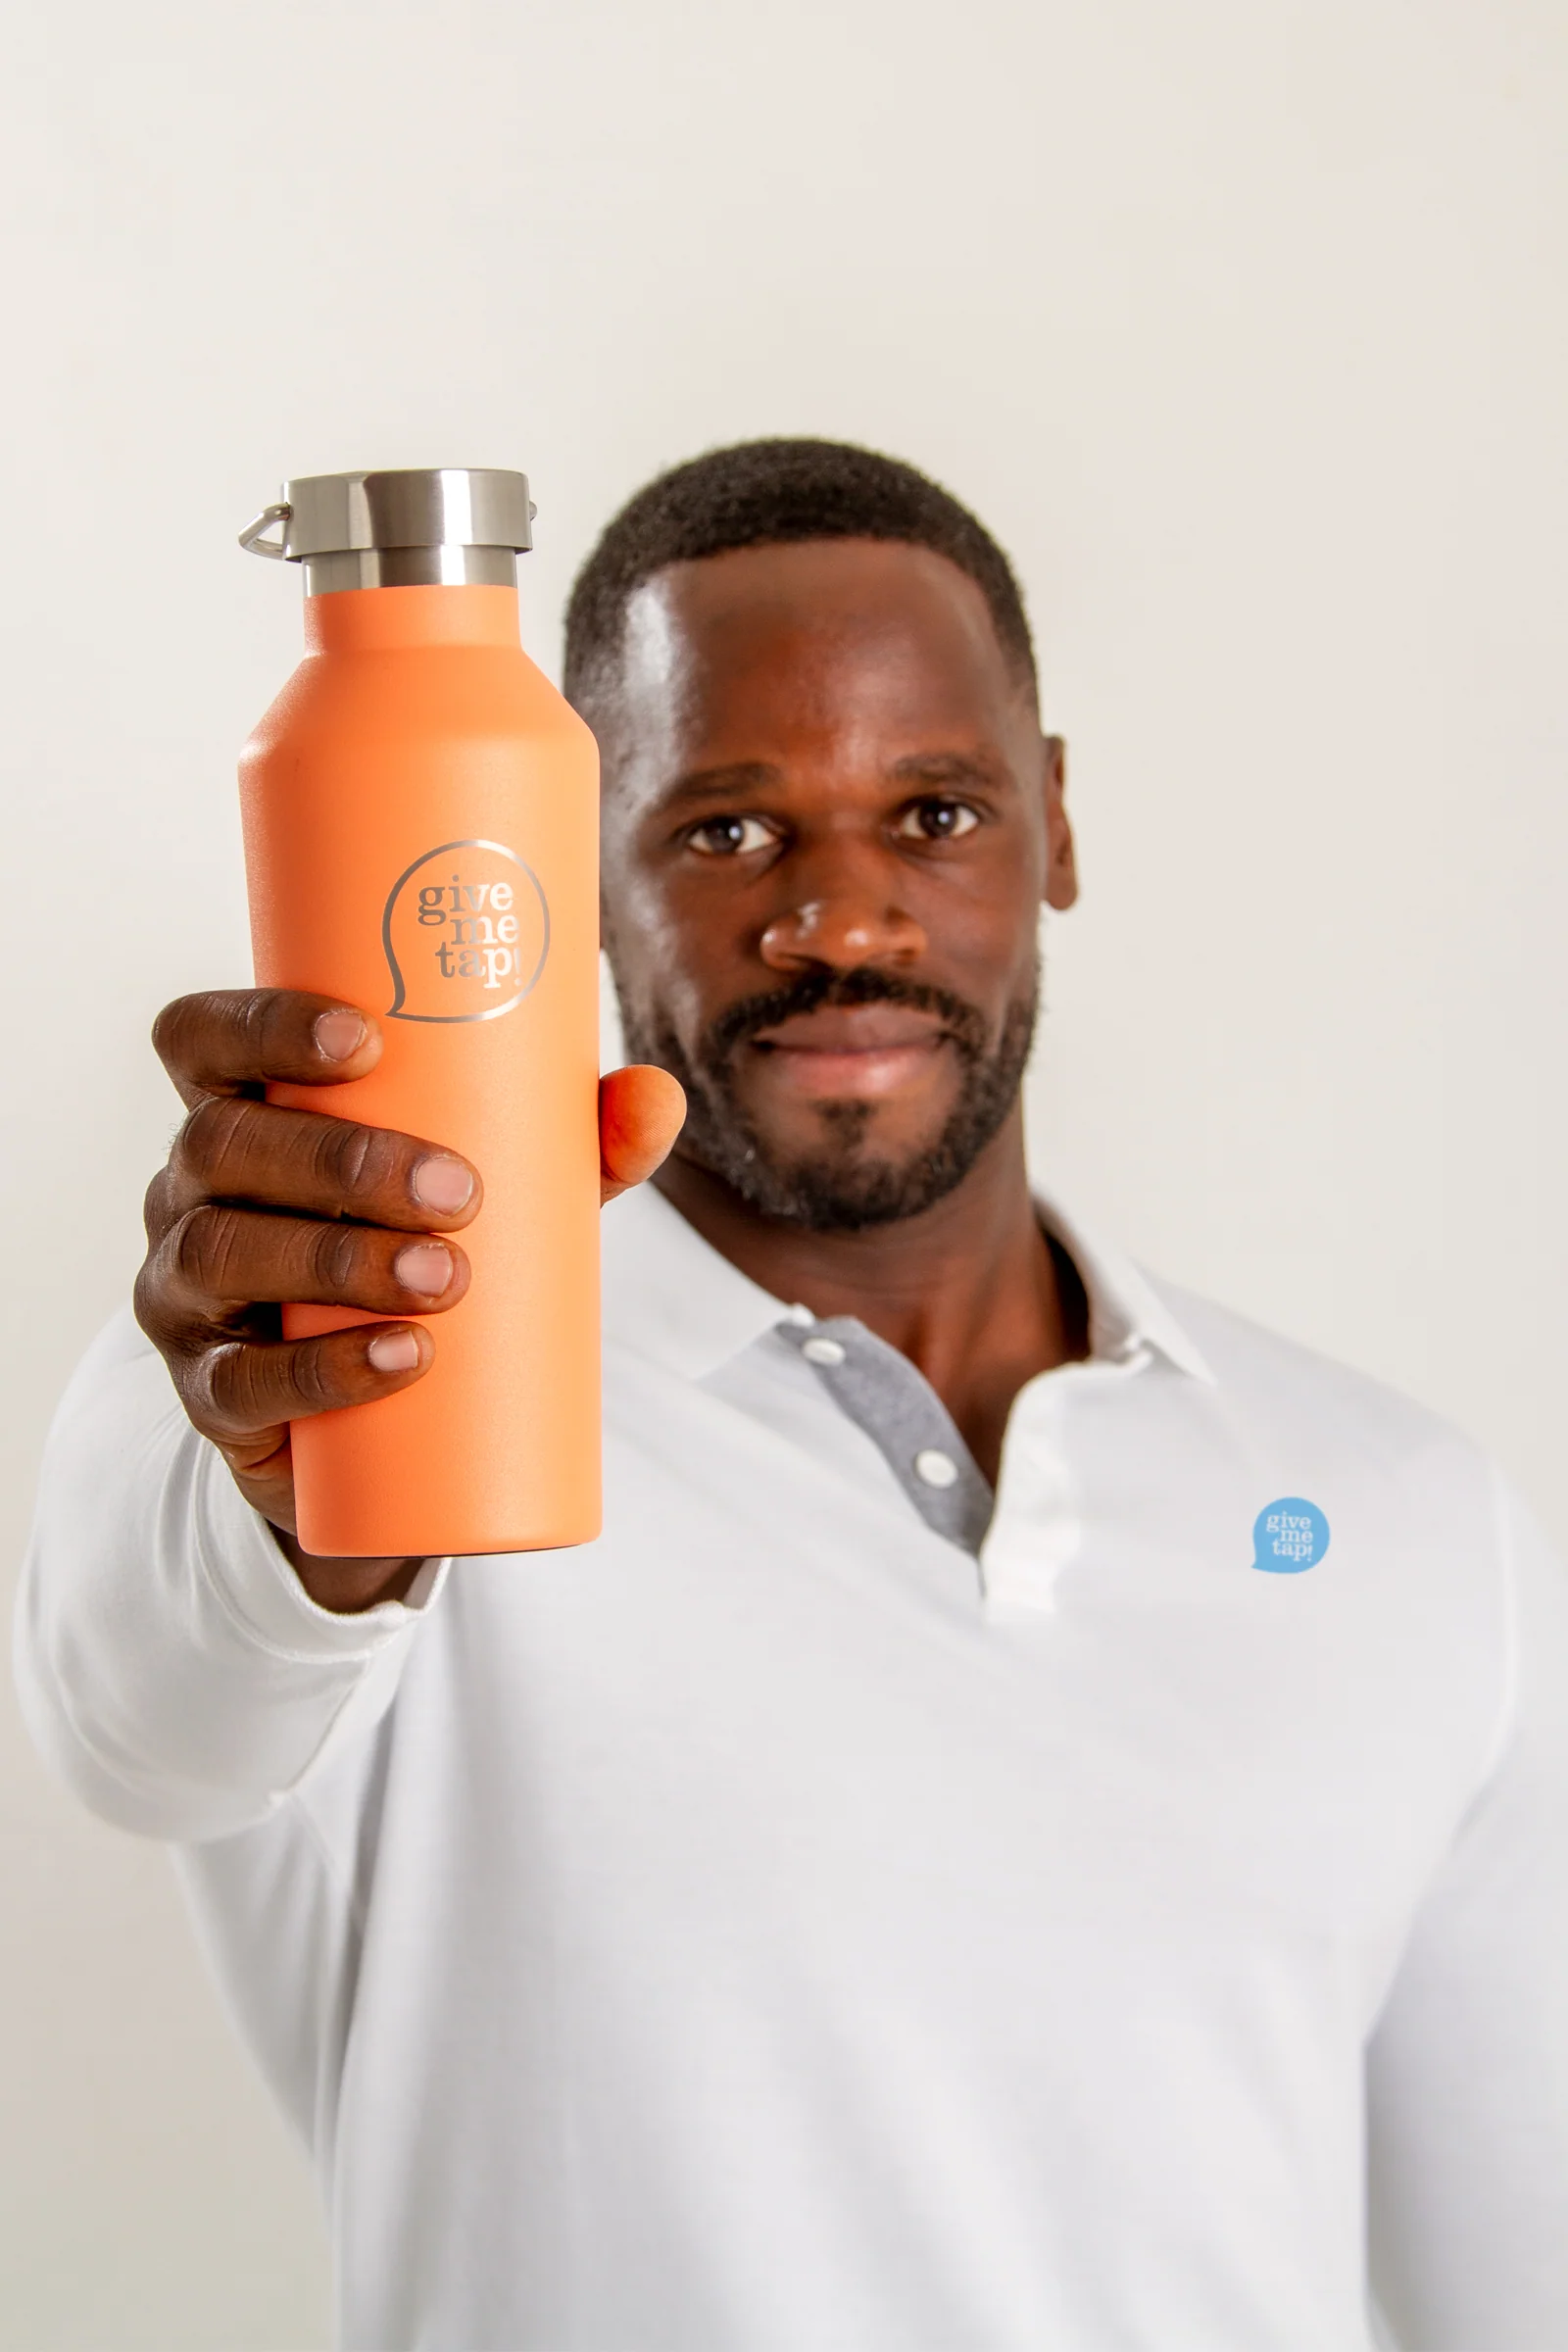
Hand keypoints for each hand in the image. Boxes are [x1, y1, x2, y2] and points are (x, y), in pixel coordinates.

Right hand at [134, 987, 684, 1610]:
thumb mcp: (504, 1190)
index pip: (202, 1040)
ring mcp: (185, 1292)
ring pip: (225, 1253)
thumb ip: (579, 1142)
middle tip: (461, 1191)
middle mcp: (189, 1189)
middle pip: (222, 1144)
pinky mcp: (209, 1392)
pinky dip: (326, 1371)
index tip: (366, 1043)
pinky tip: (402, 1358)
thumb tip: (659, 1093)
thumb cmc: (427, 1250)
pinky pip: (242, 1379)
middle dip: (341, 1159)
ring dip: (337, 1259)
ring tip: (446, 1277)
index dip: (262, 1026)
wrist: (377, 1425)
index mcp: (243, 1110)